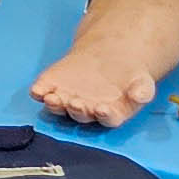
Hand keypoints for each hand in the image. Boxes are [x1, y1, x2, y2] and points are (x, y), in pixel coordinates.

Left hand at [28, 47, 162, 128]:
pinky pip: (43, 92)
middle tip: (76, 103)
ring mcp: (67, 100)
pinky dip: (38, 92)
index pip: (107, 119)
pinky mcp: (53, 87)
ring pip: (59, 107)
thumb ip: (142, 91)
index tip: (103, 108)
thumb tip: (140, 95)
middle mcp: (87, 111)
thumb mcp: (141, 82)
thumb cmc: (128, 78)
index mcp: (111, 114)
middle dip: (78, 110)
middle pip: (81, 114)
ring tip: (52, 98)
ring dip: (55, 104)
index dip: (105, 115)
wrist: (109, 59)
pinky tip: (36, 90)